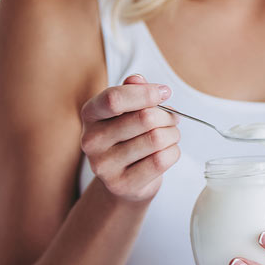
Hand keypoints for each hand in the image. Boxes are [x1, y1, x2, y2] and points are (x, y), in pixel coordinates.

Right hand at [79, 74, 179, 202]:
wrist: (123, 182)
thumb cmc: (127, 139)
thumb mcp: (126, 111)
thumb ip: (131, 92)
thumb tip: (138, 80)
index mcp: (90, 114)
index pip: (114, 99)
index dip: (145, 93)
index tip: (165, 93)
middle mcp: (91, 140)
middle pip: (144, 119)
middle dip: (167, 116)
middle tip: (173, 119)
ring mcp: (104, 166)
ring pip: (156, 139)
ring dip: (172, 134)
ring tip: (170, 136)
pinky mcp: (122, 184)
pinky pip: (161, 160)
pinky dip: (173, 152)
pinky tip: (167, 152)